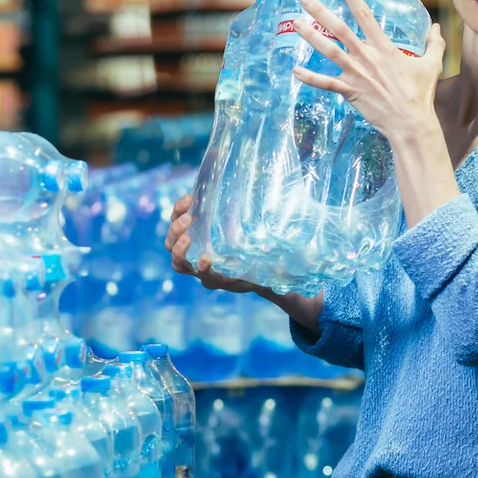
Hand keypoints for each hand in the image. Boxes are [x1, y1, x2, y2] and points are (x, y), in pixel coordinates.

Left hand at [165, 195, 325, 333]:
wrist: (255, 262)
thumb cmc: (268, 270)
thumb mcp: (277, 273)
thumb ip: (283, 275)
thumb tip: (305, 274)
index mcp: (222, 279)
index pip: (205, 278)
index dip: (202, 269)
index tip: (209, 257)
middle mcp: (203, 269)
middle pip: (178, 262)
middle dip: (180, 246)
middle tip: (190, 229)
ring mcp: (194, 251)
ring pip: (171, 245)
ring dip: (175, 228)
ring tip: (189, 212)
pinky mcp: (193, 235)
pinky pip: (176, 226)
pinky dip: (178, 213)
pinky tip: (191, 199)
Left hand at [293, 0, 445, 140]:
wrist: (410, 122)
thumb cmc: (421, 94)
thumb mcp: (432, 65)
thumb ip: (434, 44)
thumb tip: (436, 27)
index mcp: (384, 48)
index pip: (365, 15)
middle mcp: (367, 57)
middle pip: (340, 29)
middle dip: (321, 12)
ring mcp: (357, 74)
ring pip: (329, 51)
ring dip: (311, 37)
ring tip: (296, 23)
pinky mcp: (350, 92)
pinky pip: (326, 83)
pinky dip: (310, 77)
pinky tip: (295, 70)